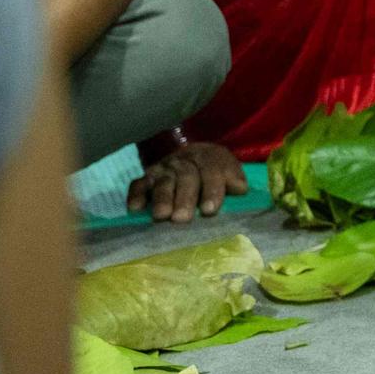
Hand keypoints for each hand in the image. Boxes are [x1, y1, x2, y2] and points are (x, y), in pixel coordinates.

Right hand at [126, 142, 247, 223]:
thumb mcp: (228, 170)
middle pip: (185, 178)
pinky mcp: (146, 178)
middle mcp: (185, 162)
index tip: (209, 210)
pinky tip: (135, 209)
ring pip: (163, 182)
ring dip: (162, 199)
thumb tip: (239, 188)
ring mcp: (164, 169)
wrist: (191, 154)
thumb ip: (235, 179)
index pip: (211, 172)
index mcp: (208, 159)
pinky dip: (136, 195)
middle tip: (182, 218)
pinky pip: (138, 185)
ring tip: (161, 216)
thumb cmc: (214, 171)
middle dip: (184, 198)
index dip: (211, 190)